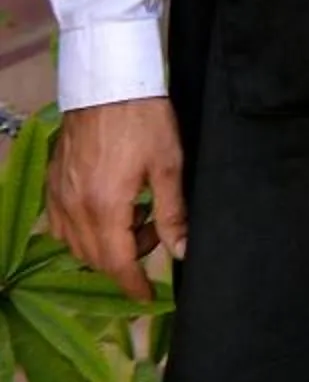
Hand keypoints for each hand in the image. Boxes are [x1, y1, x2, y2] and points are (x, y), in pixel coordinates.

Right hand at [45, 98, 186, 300]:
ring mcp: (59, 196)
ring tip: (138, 215)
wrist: (108, 84)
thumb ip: (173, 213)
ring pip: (76, 243)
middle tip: (156, 231)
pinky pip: (63, 224)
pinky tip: (110, 208)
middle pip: (95, 257)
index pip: (115, 262)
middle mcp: (75, 207)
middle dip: (126, 258)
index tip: (148, 297)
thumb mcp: (169, 166)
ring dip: (107, 243)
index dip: (132, 284)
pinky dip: (86, 228)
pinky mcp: (53, 183)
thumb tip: (181, 251)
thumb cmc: (145, 121)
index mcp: (105, 207)